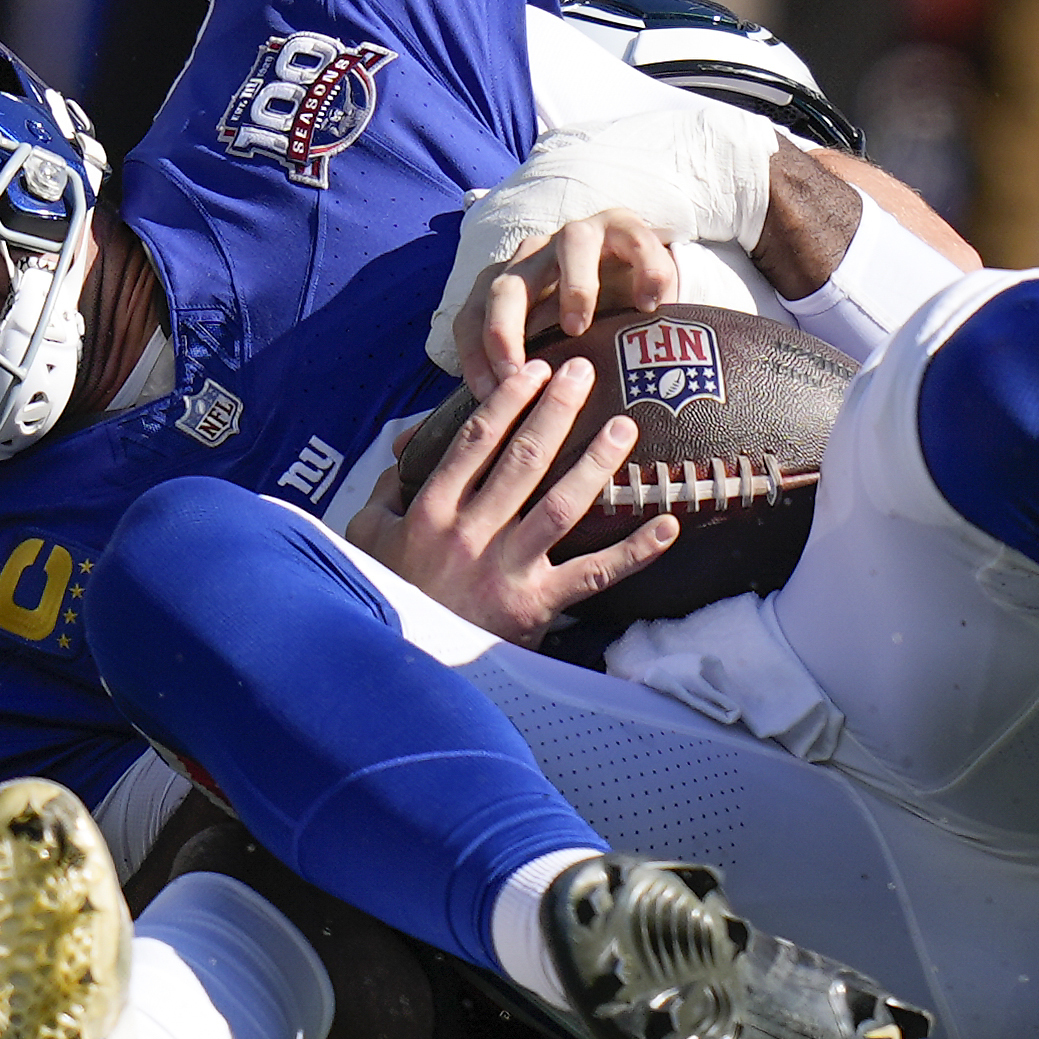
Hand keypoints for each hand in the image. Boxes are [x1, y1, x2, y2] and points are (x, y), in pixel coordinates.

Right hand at [345, 354, 678, 643]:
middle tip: (585, 373)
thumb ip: (390, 486)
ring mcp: (507, 569)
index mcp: (433, 510)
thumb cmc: (393, 595)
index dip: (510, 401)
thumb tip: (408, 443)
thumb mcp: (372, 536)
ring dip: (596, 464)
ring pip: (561, 505)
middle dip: (556, 410)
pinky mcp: (536, 605)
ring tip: (624, 428)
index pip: (477, 441)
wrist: (404, 668)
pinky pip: (593, 574)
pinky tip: (666, 526)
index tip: (537, 369)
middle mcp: (472, 533)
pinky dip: (634, 551)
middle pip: (524, 460)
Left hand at [423, 106, 777, 380]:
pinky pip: (635, 240)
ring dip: (572, 288)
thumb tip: (495, 432)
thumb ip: (531, 377)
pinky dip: (645, 270)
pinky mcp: (626, 227)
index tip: (491, 394)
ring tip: (580, 327)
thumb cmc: (590, 327)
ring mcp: (580, 236)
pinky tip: (651, 305)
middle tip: (522, 372)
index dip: (474, 356)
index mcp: (509, 288)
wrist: (638, 278)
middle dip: (505, 329)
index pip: (472, 319)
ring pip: (569, 246)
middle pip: (506, 286)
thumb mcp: (554, 352)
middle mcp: (535, 258)